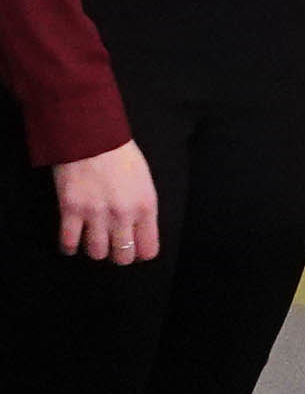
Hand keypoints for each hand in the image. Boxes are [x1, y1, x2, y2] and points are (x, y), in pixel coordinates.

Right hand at [54, 141, 158, 262]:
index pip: (148, 249)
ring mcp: (96, 214)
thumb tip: (138, 232)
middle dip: (117, 255)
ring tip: (92, 239)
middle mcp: (123, 215)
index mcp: (146, 207)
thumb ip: (143, 208)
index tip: (134, 250)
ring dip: (94, 250)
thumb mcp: (144, 182)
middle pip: (122, 256)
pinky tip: (71, 243)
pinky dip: (69, 248)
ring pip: (96, 253)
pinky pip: (68, 243)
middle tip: (112, 246)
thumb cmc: (121, 155)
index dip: (140, 253)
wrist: (92, 137)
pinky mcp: (71, 210)